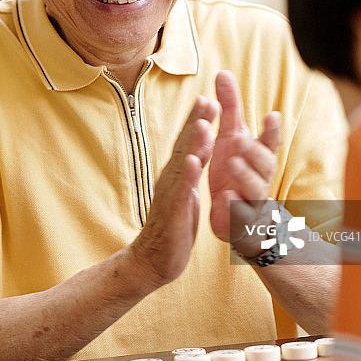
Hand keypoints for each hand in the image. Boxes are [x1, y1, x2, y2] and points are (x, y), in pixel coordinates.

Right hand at [131, 96, 217, 286]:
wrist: (152, 261)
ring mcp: (170, 194)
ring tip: (204, 122)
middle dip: (196, 122)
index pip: (187, 144)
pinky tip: (193, 160)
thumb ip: (189, 175)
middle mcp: (171, 179)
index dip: (197, 121)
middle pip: (184, 145)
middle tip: (208, 99)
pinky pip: (181, 190)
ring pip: (182, 163)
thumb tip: (194, 154)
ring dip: (192, 142)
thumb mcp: (185, 195)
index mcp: (177, 175)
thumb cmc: (171, 228)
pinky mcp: (172, 211)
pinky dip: (187, 174)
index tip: (208, 99)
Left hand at [209, 71, 280, 244]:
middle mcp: (260, 177)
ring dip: (245, 177)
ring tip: (232, 164)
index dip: (272, 130)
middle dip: (255, 152)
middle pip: (265, 165)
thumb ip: (229, 108)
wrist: (237, 217)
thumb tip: (223, 72)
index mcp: (258, 156)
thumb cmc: (236, 171)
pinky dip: (232, 207)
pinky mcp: (241, 221)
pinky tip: (222, 199)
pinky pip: (240, 216)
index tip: (272, 115)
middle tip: (240, 140)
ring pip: (255, 191)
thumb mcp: (230, 137)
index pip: (270, 142)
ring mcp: (252, 201)